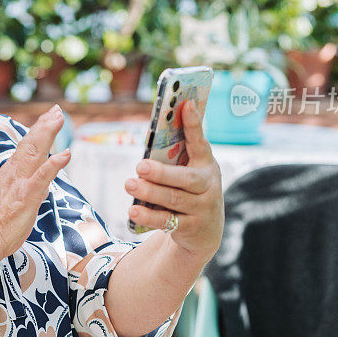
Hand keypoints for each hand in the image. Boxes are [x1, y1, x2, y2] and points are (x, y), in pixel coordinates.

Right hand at [0, 105, 70, 258]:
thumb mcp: (12, 197)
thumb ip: (27, 185)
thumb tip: (42, 181)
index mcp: (12, 173)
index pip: (26, 146)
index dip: (38, 130)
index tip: (49, 116)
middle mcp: (15, 173)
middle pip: (31, 143)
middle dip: (45, 125)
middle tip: (57, 110)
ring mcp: (21, 183)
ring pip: (35, 152)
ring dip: (48, 134)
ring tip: (59, 118)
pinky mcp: (27, 196)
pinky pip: (42, 177)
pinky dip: (54, 164)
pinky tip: (66, 154)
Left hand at [125, 101, 223, 263]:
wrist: (205, 232)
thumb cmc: (188, 191)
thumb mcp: (187, 172)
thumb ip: (174, 157)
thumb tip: (149, 138)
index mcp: (206, 164)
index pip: (200, 142)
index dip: (194, 124)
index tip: (186, 104)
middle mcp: (208, 185)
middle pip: (185, 178)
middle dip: (162, 172)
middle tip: (140, 166)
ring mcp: (202, 208)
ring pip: (174, 199)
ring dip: (150, 192)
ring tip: (129, 184)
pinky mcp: (191, 228)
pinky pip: (167, 221)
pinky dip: (149, 216)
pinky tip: (133, 211)